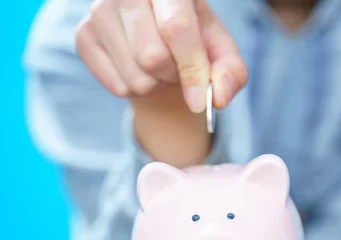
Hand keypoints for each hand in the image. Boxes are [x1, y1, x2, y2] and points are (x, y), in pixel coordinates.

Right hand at [76, 0, 247, 111]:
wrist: (157, 40)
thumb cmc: (192, 41)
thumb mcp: (220, 51)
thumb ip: (231, 72)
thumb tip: (219, 98)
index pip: (176, 29)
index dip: (191, 69)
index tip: (200, 101)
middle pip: (152, 57)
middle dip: (174, 76)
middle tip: (180, 68)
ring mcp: (99, 10)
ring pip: (135, 76)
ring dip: (156, 84)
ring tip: (161, 67)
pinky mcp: (83, 35)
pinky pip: (117, 85)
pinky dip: (136, 89)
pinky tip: (140, 69)